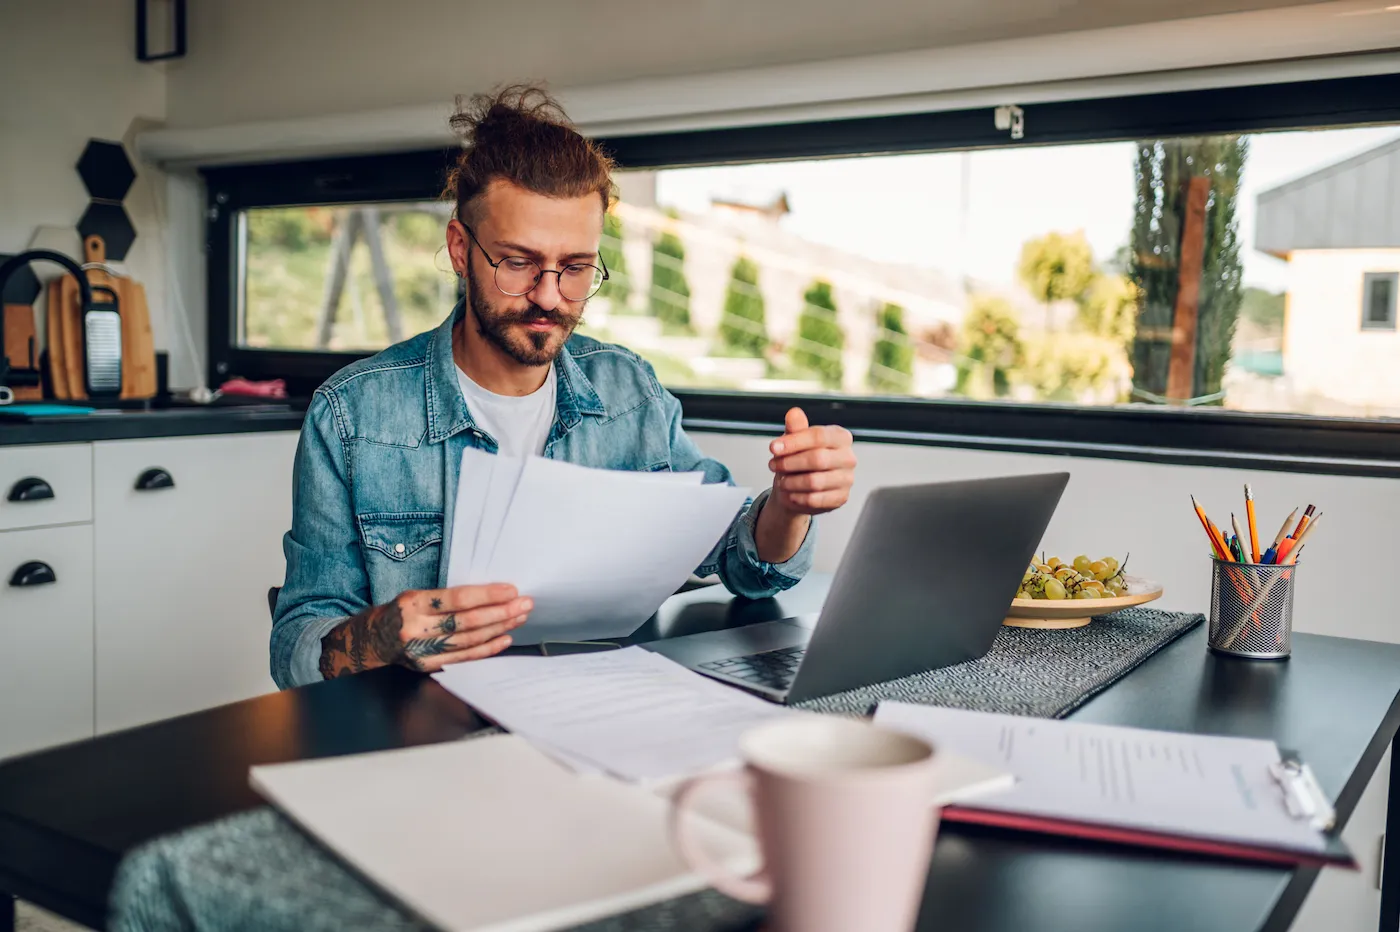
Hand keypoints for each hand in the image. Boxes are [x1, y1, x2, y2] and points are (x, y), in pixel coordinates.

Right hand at [318, 584, 531, 678]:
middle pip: (467, 622)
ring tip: (519, 618)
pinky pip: (464, 657)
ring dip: (499, 629)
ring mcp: (423, 651)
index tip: (510, 590)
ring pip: (469, 640)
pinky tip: (505, 638)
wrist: (369, 642)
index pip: (457, 599)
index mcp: (413, 604)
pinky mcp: (428, 667)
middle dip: (501, 612)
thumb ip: (444, 599)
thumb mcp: (414, 597)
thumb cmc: (398, 614)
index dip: (487, 595)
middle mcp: (417, 628)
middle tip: (524, 604)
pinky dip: (487, 648)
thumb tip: (488, 595)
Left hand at [767, 407, 855, 515]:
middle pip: (817, 459)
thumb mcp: (795, 441)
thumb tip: (794, 412)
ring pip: (815, 481)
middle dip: (790, 463)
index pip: (818, 436)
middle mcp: (848, 457)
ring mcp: (847, 479)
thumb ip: (795, 428)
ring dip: (791, 482)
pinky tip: (790, 493)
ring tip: (781, 481)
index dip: (794, 441)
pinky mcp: (841, 498)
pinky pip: (815, 499)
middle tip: (773, 465)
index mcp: (840, 437)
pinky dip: (797, 497)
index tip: (773, 448)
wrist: (801, 487)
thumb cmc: (799, 459)